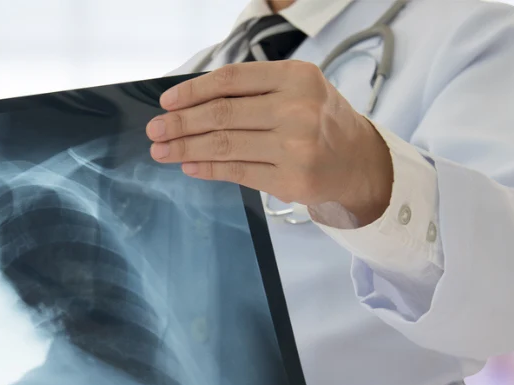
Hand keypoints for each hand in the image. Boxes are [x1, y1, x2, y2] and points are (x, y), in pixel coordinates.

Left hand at [147, 60, 393, 225]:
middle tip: (155, 130)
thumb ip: (252, 92)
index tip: (166, 102)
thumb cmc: (317, 120)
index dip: (192, 91)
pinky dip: (206, 168)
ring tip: (162, 150)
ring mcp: (295, 147)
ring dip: (185, 147)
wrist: (358, 160)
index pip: (231, 81)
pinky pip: (237, 172)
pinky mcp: (291, 180)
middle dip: (181, 123)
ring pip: (225, 145)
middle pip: (222, 115)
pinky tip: (188, 164)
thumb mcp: (296, 90)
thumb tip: (189, 104)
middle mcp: (297, 109)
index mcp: (296, 77)